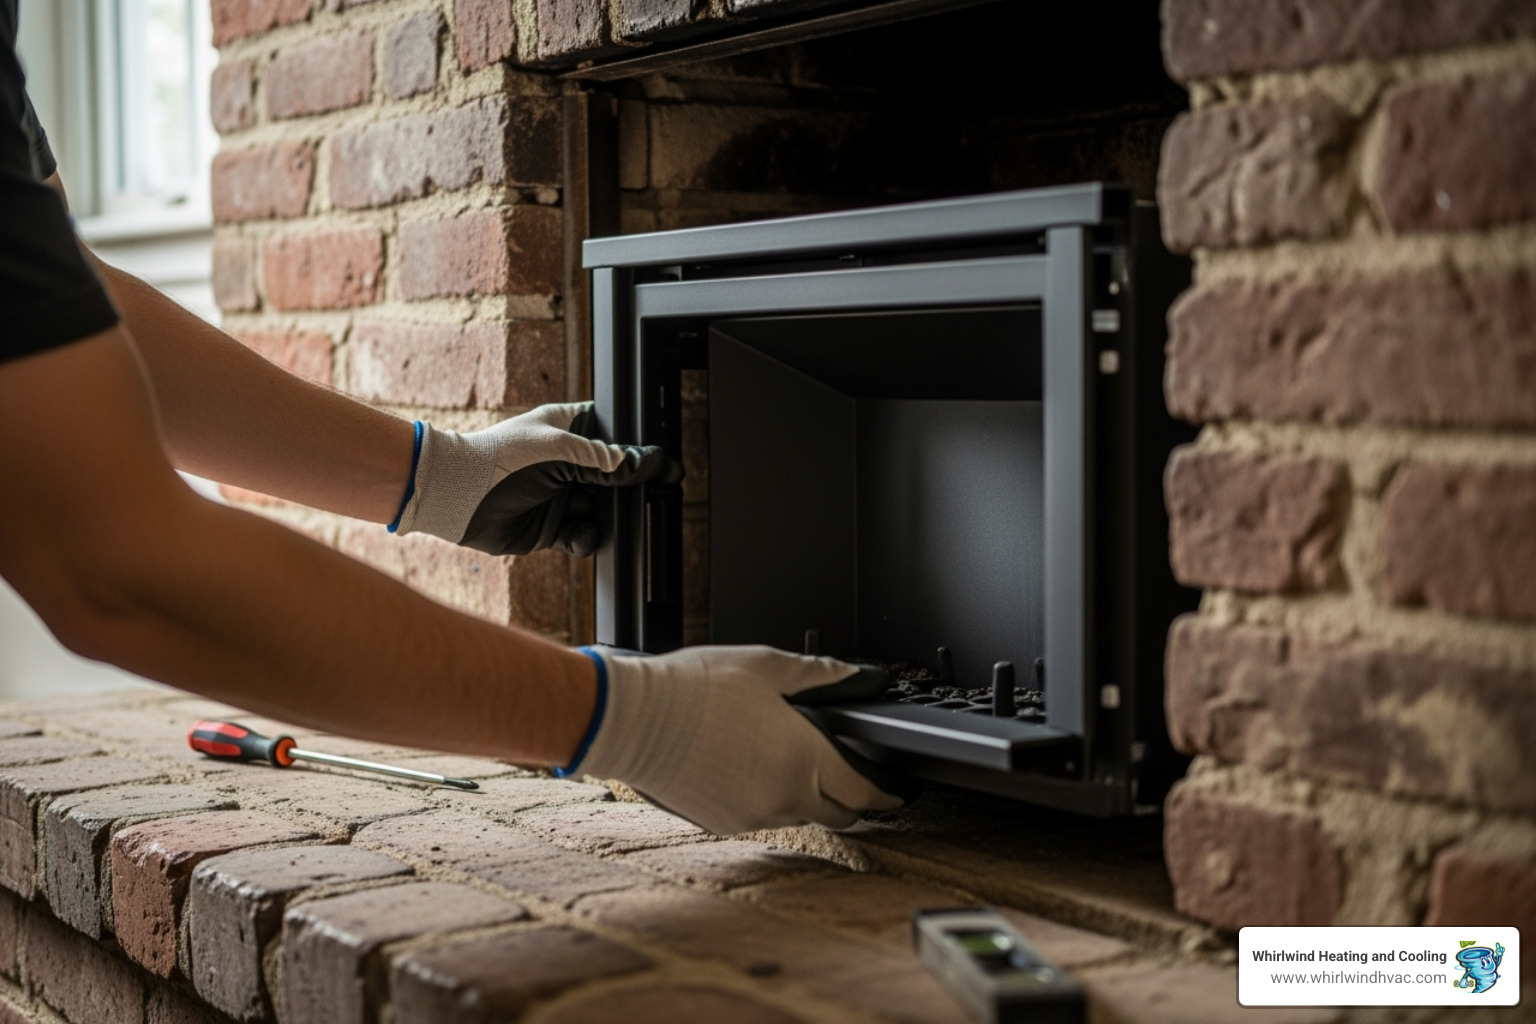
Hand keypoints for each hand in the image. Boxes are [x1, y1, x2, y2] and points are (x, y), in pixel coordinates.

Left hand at [394, 402, 679, 555]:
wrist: (457, 495)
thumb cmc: (501, 458)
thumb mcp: (562, 451)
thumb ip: (607, 460)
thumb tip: (649, 463)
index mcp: (570, 429)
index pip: (616, 435)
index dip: (639, 449)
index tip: (663, 462)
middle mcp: (569, 463)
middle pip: (615, 477)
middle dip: (631, 489)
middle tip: (655, 495)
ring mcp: (560, 495)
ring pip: (602, 509)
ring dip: (609, 517)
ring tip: (611, 517)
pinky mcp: (551, 527)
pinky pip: (582, 536)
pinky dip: (586, 538)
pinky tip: (581, 533)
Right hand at [563, 645, 906, 834]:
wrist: (634, 721)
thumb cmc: (695, 689)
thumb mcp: (766, 667)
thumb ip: (820, 676)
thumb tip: (857, 676)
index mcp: (805, 759)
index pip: (868, 792)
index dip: (889, 791)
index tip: (898, 787)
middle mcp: (785, 796)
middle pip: (842, 813)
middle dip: (853, 797)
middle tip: (851, 771)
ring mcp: (754, 816)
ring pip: (802, 815)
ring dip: (807, 794)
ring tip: (787, 757)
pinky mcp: (726, 823)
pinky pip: (764, 816)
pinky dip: (769, 798)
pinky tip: (749, 765)